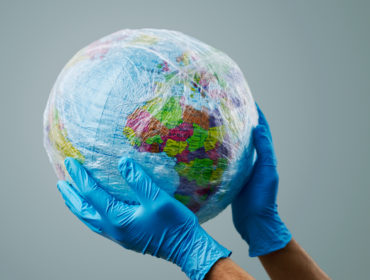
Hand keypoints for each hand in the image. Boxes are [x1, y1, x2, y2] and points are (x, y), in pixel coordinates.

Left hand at [57, 157, 229, 279]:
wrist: (186, 247)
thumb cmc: (174, 224)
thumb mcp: (157, 199)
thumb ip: (138, 180)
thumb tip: (122, 162)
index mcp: (118, 218)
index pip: (91, 194)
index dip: (80, 177)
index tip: (71, 163)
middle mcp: (113, 229)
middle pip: (83, 211)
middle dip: (71, 196)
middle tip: (61, 183)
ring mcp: (119, 235)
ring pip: (90, 220)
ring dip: (78, 207)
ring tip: (72, 196)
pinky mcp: (125, 238)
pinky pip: (99, 225)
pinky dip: (90, 214)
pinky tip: (95, 210)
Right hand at [232, 104, 291, 256]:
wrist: (254, 220)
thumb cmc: (263, 197)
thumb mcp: (266, 171)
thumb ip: (263, 150)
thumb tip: (259, 127)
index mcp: (265, 157)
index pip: (262, 130)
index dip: (258, 114)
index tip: (248, 100)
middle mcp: (255, 160)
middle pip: (249, 135)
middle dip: (243, 120)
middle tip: (230, 108)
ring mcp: (244, 168)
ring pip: (238, 146)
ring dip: (232, 133)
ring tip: (219, 121)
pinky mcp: (234, 176)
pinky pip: (229, 158)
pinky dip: (223, 149)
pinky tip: (211, 145)